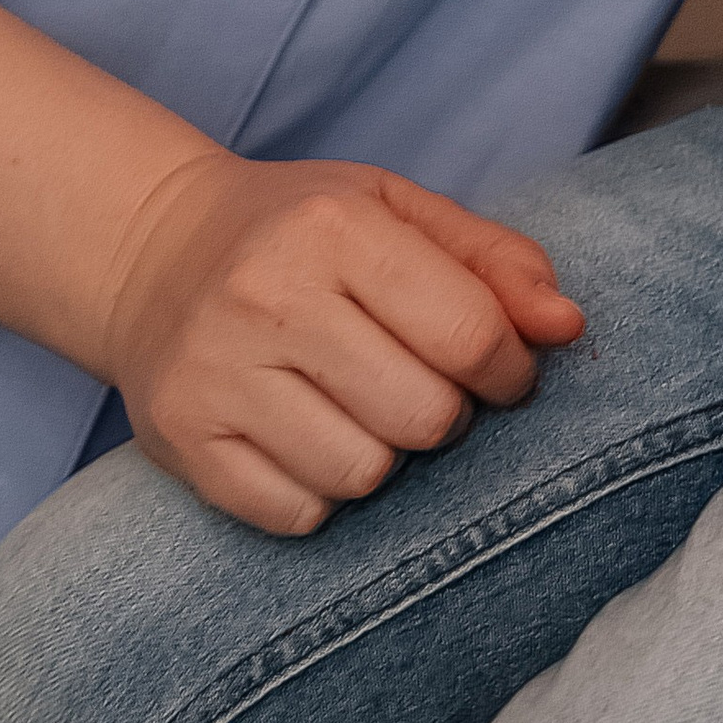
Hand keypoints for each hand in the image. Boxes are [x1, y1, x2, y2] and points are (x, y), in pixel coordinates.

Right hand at [98, 149, 586, 536]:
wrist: (152, 249)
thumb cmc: (300, 230)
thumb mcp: (397, 208)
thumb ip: (494, 262)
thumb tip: (570, 328)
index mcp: (333, 228)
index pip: (469, 334)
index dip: (511, 368)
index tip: (502, 370)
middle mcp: (267, 298)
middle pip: (423, 416)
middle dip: (447, 412)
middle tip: (421, 384)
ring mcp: (217, 374)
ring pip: (362, 474)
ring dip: (384, 454)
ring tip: (360, 407)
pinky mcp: (184, 440)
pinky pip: (297, 513)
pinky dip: (320, 491)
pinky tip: (306, 435)